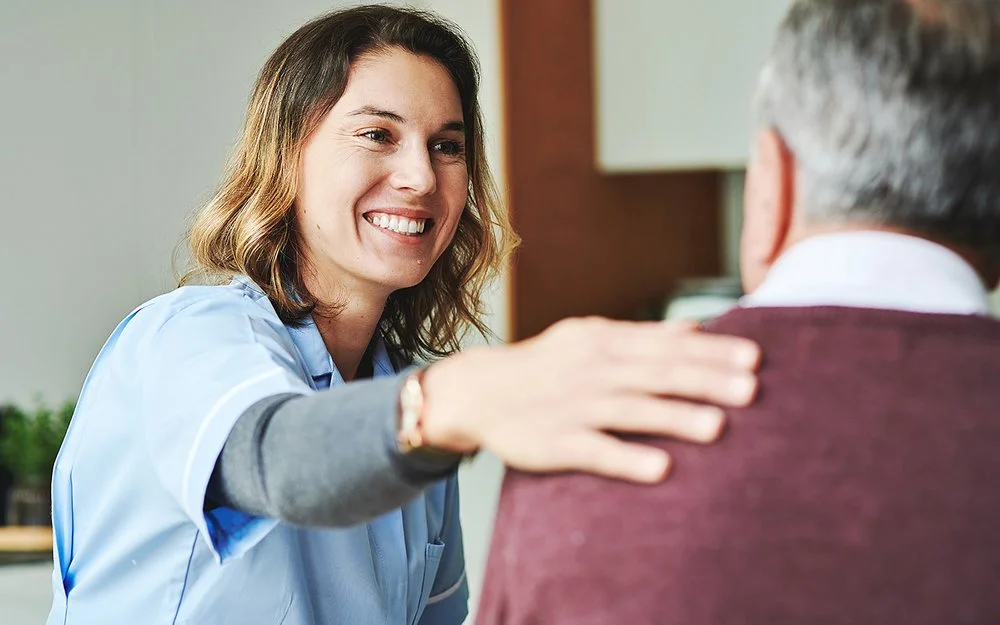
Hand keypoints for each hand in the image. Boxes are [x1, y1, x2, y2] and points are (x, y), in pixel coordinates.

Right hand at [419, 317, 759, 483]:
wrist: (478, 391)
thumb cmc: (546, 365)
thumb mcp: (590, 337)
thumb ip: (644, 335)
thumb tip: (698, 328)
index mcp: (603, 340)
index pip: (665, 344)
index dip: (711, 352)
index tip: (754, 358)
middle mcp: (591, 369)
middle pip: (655, 374)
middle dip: (704, 380)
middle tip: (751, 389)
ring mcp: (573, 406)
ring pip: (630, 410)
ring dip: (674, 417)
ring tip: (718, 426)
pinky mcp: (554, 442)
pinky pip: (594, 450)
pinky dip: (627, 458)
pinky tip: (661, 468)